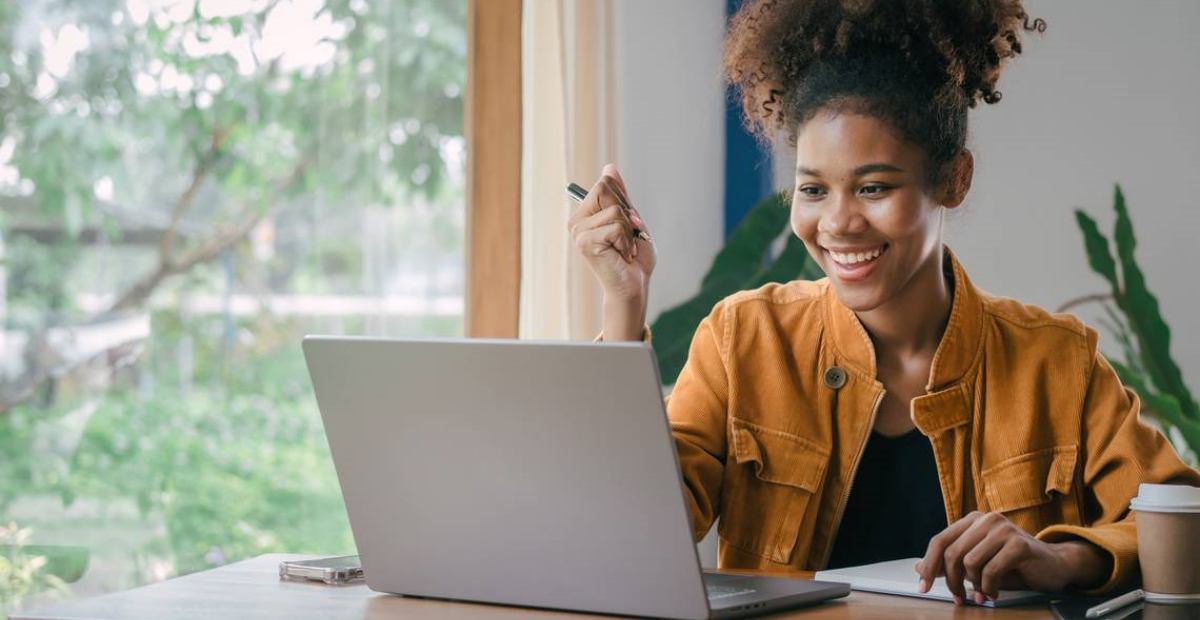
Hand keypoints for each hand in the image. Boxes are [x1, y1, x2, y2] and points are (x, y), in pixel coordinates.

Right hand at [567, 164, 656, 337]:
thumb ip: (620, 195)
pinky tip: (621, 255)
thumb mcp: (630, 219)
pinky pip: (615, 227)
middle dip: (626, 212)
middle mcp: (577, 221)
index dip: (624, 200)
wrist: (634, 285)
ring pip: (614, 210)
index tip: (627, 224)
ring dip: (628, 231)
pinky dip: (626, 241)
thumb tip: (609, 168)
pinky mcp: (584, 242)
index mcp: (586, 213)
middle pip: (605, 189)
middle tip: (626, 237)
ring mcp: (578, 232)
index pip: (605, 183)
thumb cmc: (633, 257)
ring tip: (623, 249)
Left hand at [914, 511, 1108, 603]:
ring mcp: (1002, 528)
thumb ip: (950, 564)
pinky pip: (990, 570)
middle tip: (958, 598)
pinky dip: (989, 587)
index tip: (923, 588)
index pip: (939, 541)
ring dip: (973, 586)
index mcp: (972, 520)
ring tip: (982, 594)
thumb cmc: (1014, 565)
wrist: (1054, 565)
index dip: (929, 565)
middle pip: (951, 552)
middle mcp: (986, 519)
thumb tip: (918, 568)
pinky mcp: (1018, 543)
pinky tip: (993, 593)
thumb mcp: (977, 564)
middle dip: (951, 581)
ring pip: (969, 562)